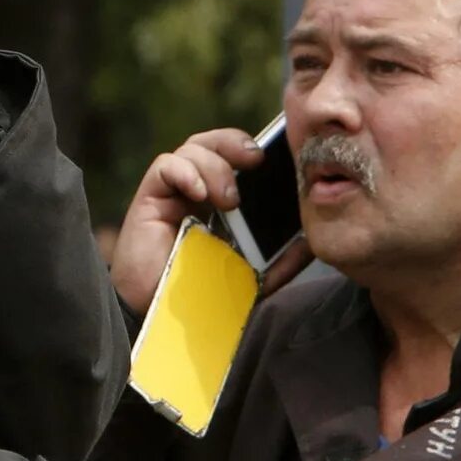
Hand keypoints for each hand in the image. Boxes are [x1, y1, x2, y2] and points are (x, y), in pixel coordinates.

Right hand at [113, 129, 265, 314]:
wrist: (163, 318)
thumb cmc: (203, 293)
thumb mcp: (253, 273)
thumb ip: (280, 258)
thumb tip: (311, 240)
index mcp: (218, 199)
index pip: (232, 156)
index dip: (248, 147)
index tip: (273, 156)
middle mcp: (194, 190)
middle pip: (211, 142)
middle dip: (233, 142)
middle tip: (255, 159)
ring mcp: (171, 193)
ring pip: (191, 149)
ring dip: (214, 166)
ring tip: (227, 199)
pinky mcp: (149, 199)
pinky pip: (165, 166)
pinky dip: (185, 172)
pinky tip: (198, 194)